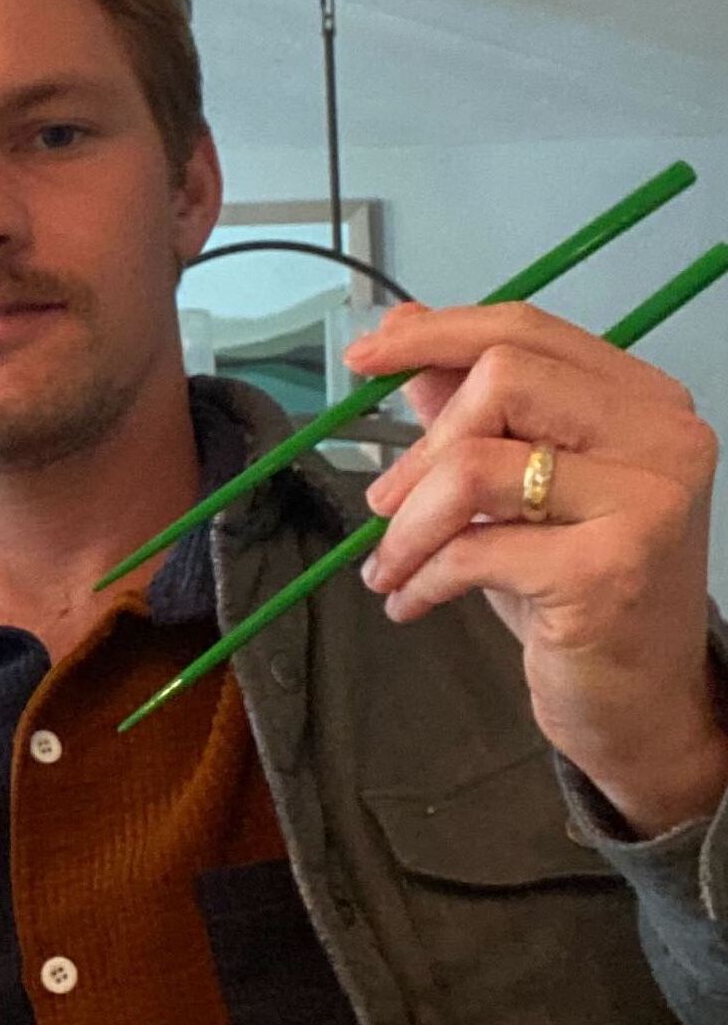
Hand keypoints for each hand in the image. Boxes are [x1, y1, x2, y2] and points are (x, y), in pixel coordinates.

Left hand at [347, 299, 727, 837]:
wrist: (639, 701)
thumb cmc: (574, 591)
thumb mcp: (516, 489)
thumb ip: (469, 406)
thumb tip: (406, 323)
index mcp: (642, 402)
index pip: (528, 330)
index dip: (436, 335)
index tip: (364, 356)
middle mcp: (661, 437)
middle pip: (504, 380)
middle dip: (420, 447)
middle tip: (383, 505)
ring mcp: (645, 501)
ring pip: (476, 466)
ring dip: (407, 524)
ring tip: (391, 565)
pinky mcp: (608, 569)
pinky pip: (473, 548)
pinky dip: (419, 577)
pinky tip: (408, 602)